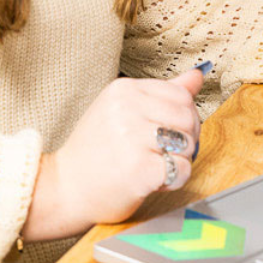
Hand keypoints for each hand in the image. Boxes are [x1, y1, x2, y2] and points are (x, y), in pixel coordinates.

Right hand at [22, 67, 205, 241]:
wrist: (65, 187)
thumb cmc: (95, 152)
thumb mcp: (122, 111)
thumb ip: (162, 93)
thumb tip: (197, 75)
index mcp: (124, 90)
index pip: (181, 96)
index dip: (184, 119)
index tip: (166, 134)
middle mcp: (127, 108)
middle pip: (188, 119)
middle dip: (185, 141)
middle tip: (161, 154)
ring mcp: (132, 137)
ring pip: (188, 144)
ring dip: (178, 161)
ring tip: (152, 166)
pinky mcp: (139, 168)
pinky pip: (182, 170)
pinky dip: (173, 181)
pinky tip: (151, 180)